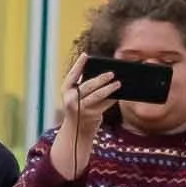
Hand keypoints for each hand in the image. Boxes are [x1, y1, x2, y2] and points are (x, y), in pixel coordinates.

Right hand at [53, 55, 119, 178]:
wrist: (77, 131)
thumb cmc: (79, 108)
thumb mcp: (76, 97)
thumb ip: (84, 86)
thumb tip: (103, 76)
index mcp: (66, 90)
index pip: (72, 75)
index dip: (78, 64)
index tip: (86, 55)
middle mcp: (71, 99)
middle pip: (88, 85)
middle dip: (101, 78)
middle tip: (112, 73)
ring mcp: (81, 108)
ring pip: (98, 95)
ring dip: (110, 88)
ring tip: (119, 83)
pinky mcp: (92, 116)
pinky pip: (105, 104)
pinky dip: (113, 98)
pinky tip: (119, 94)